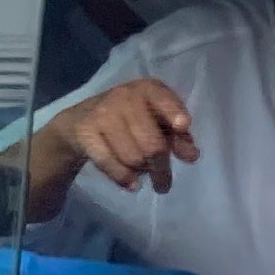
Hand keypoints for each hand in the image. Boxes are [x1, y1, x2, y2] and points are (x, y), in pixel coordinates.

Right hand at [35, 76, 197, 189]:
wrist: (82, 119)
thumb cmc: (131, 120)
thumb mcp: (157, 122)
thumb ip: (178, 137)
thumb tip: (192, 155)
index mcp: (148, 89)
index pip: (163, 99)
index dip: (174, 112)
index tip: (184, 126)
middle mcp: (125, 97)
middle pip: (152, 143)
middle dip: (161, 169)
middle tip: (164, 184)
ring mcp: (103, 113)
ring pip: (132, 157)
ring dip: (141, 172)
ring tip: (142, 173)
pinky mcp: (85, 132)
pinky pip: (109, 163)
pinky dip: (124, 178)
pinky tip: (132, 185)